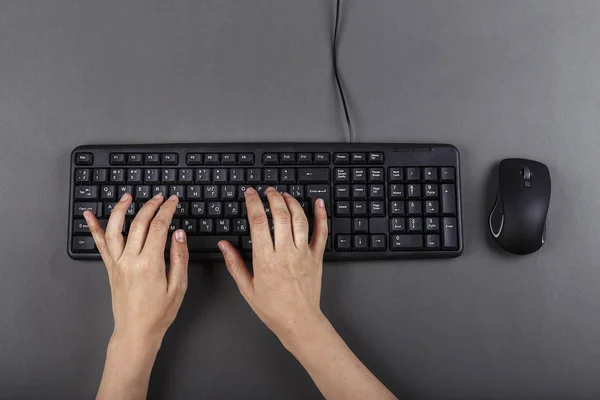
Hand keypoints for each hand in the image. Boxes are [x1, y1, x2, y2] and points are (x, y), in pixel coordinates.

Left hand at [84, 193, 188, 345]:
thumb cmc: (158, 313)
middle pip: (140, 223)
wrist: (136, 332)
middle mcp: (130, 260)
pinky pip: (100, 244)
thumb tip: (179, 234)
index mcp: (150, 264)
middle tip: (160, 197)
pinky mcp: (110, 268)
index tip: (173, 201)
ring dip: (121, 209)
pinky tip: (88, 216)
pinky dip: (94, 228)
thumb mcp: (178, 286)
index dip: (167, 210)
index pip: (159, 227)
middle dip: (151, 206)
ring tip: (128, 196)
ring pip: (116, 228)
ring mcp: (117, 263)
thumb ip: (179, 257)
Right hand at [218, 187, 328, 347]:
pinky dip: (321, 216)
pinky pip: (321, 232)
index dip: (253, 204)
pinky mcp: (316, 257)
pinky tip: (318, 203)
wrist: (299, 321)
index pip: (258, 223)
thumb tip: (224, 245)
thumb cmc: (273, 309)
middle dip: (273, 198)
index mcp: (266, 260)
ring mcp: (303, 253)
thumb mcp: (247, 288)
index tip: (250, 194)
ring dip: (292, 202)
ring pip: (299, 220)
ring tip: (284, 195)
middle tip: (267, 191)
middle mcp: (286, 253)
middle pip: (280, 215)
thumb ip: (234, 264)